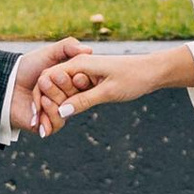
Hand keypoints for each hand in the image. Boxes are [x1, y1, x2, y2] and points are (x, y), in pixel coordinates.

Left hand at [9, 39, 83, 135]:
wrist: (6, 84)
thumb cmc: (27, 67)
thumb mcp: (48, 53)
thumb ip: (68, 46)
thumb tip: (89, 50)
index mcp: (71, 82)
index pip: (85, 84)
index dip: (82, 80)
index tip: (76, 76)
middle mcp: (67, 98)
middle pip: (76, 97)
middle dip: (64, 88)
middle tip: (48, 79)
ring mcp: (57, 112)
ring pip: (67, 110)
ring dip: (55, 100)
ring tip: (42, 95)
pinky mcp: (47, 125)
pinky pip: (57, 124)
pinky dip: (49, 114)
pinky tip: (40, 106)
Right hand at [34, 43, 193, 124]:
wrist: (153, 71)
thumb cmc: (134, 77)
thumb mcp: (109, 92)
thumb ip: (84, 101)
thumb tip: (61, 113)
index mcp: (79, 63)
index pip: (48, 77)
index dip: (41, 97)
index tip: (39, 118)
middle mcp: (78, 66)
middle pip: (51, 85)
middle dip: (46, 105)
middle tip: (42, 129)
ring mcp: (84, 73)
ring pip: (61, 91)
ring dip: (55, 107)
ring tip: (47, 129)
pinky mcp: (90, 81)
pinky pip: (72, 93)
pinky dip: (67, 105)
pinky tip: (62, 120)